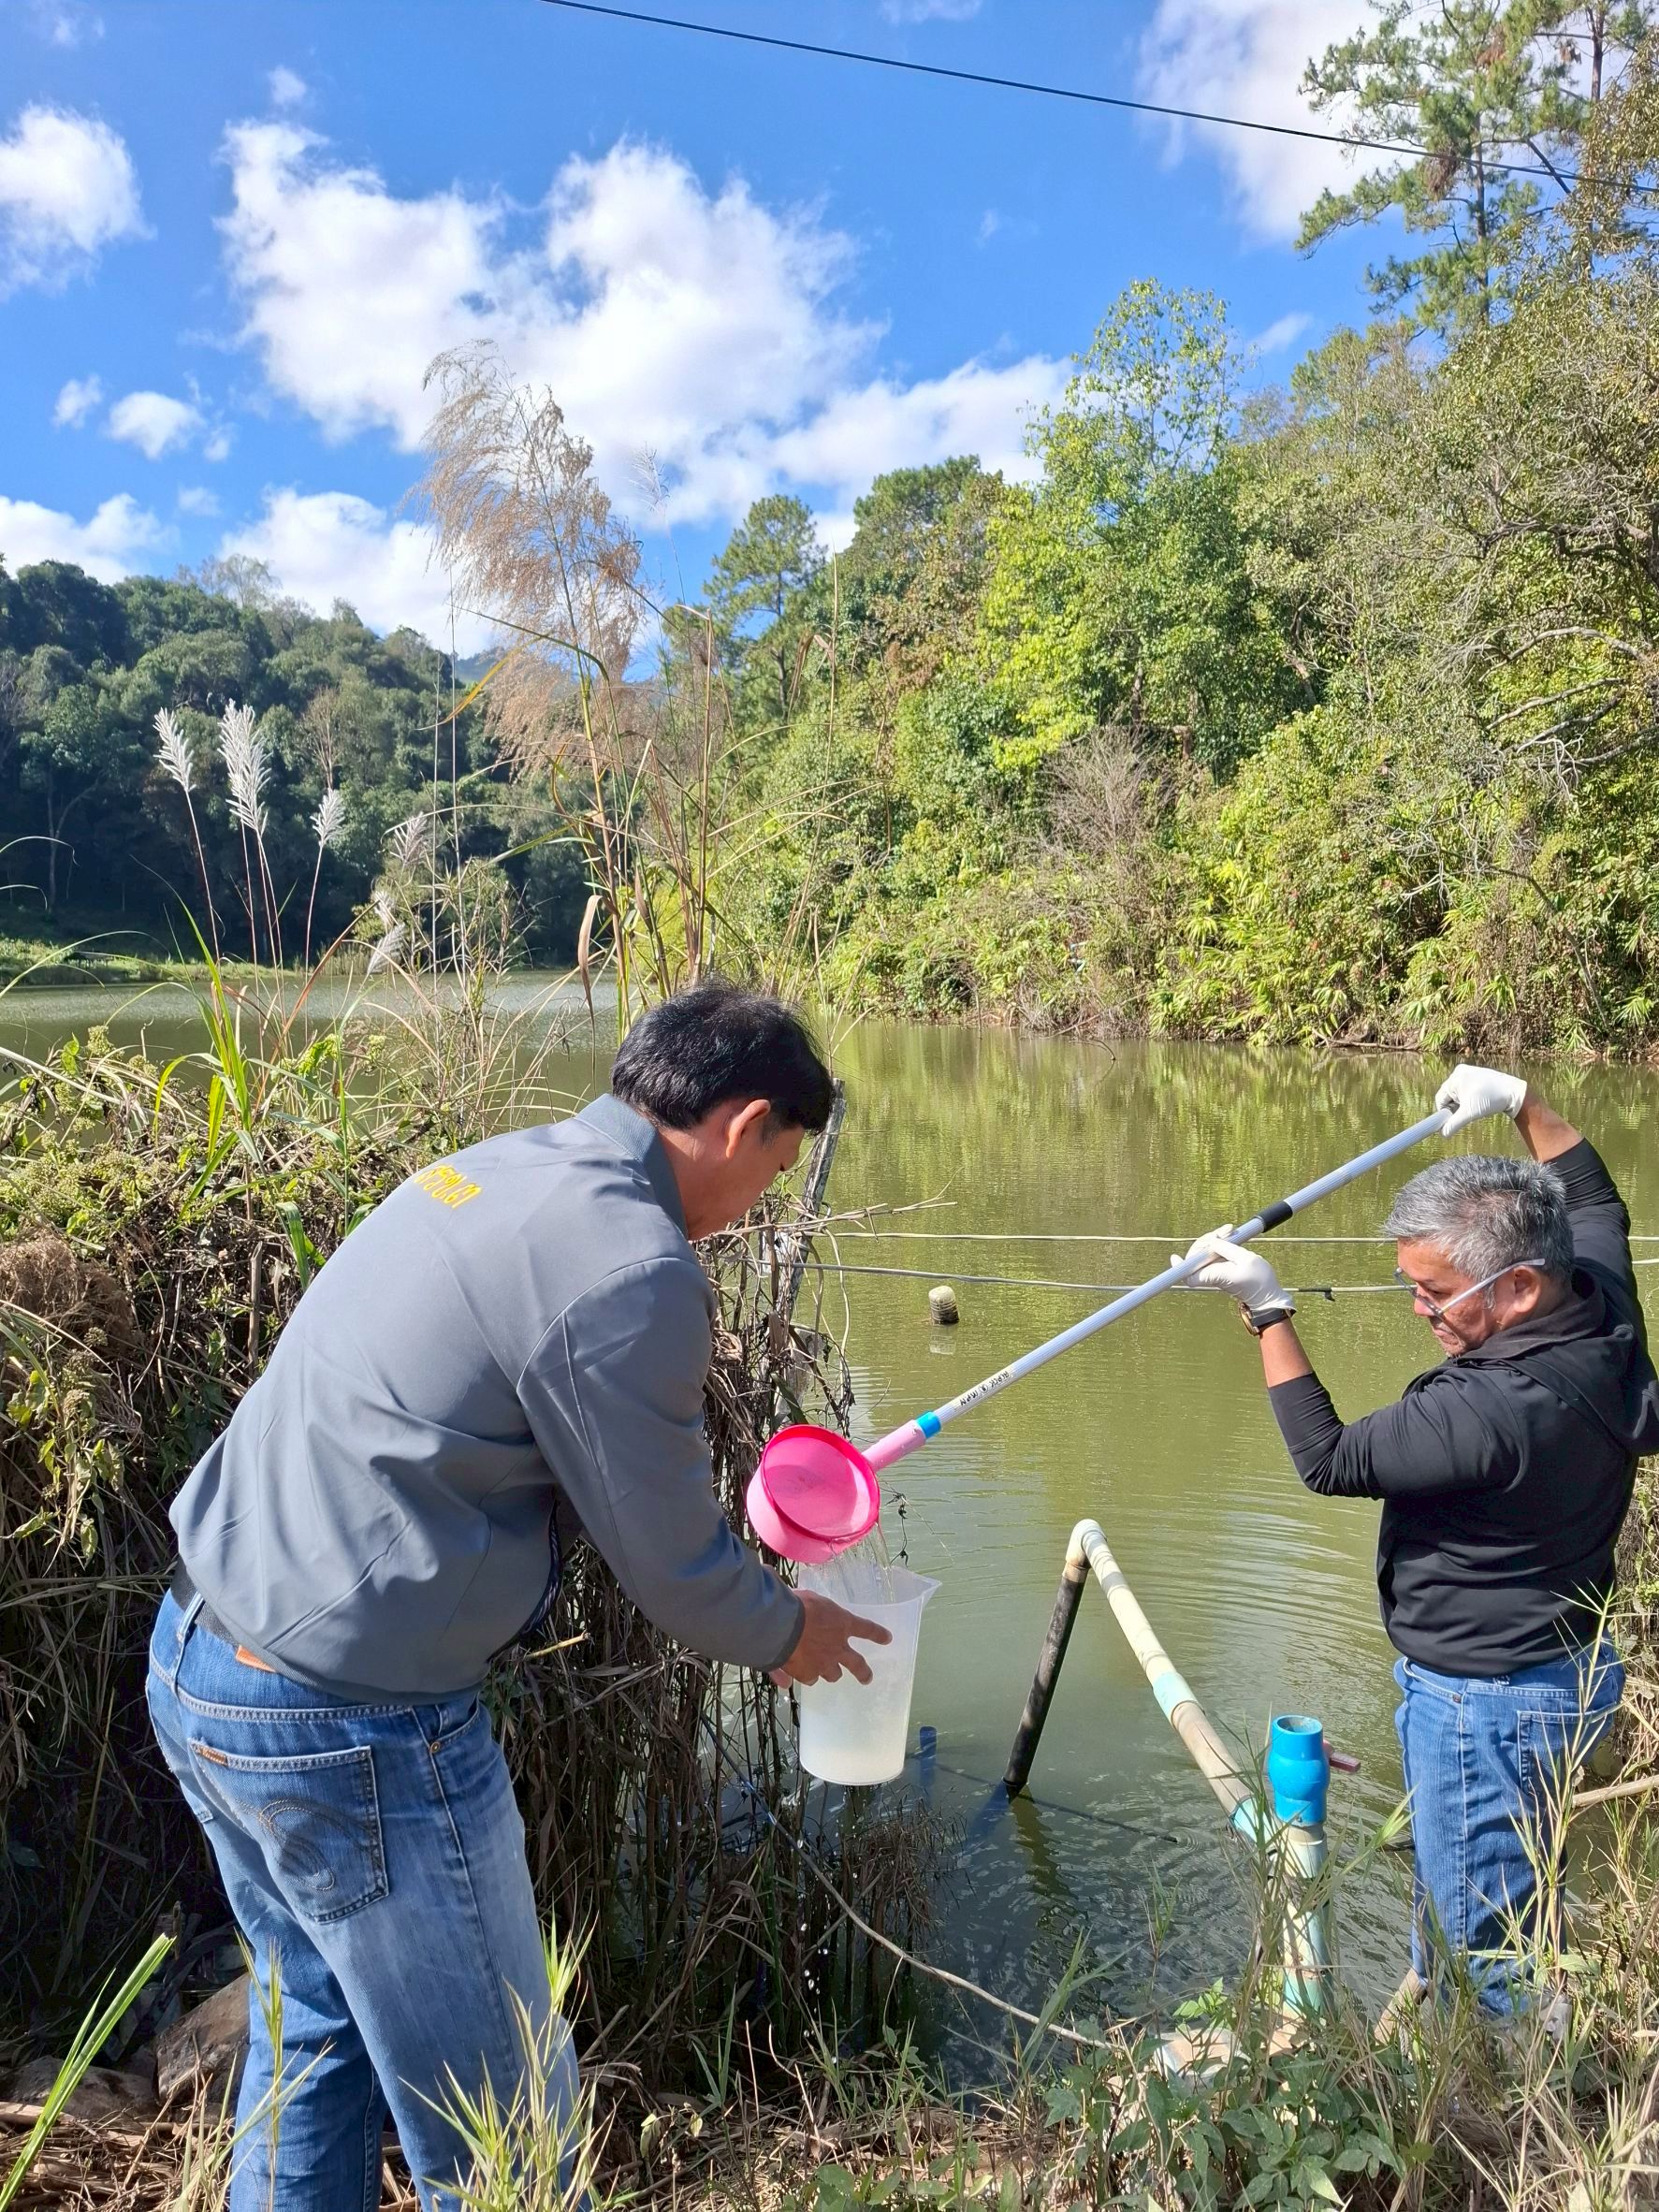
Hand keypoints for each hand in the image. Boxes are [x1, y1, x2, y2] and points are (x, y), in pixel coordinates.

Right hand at [770, 1590, 891, 1688]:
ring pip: (832, 1675)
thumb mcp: (808, 1599)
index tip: (888, 1639)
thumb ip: (810, 1609)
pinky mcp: (806, 1674)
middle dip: (863, 1672)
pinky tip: (790, 1678)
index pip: (865, 1628)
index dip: (877, 1634)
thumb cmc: (796, 1604)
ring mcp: (823, 1664)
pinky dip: (801, 1675)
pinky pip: (807, 1679)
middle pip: (856, 1664)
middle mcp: (836, 1647)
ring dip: (829, 1672)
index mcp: (842, 1623)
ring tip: (824, 1672)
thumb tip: (803, 1603)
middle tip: (867, 1678)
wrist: (780, 1625)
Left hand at [1174, 1230, 1293, 1316]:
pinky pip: (1214, 1253)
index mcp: (1214, 1275)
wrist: (1268, 1294)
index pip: (1189, 1274)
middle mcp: (1211, 1274)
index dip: (1180, 1266)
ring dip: (1215, 1239)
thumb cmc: (1259, 1279)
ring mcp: (1216, 1271)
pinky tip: (1230, 1235)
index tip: (1175, 1257)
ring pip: (1206, 1252)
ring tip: (1230, 1230)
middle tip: (1225, 1231)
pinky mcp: (1221, 1267)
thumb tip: (1211, 1241)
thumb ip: (1225, 1248)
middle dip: (1206, 1240)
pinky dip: (1220, 1243)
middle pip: (1196, 1255)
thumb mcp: (1245, 1258)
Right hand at [1435, 1063, 1525, 1135]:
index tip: (1453, 1120)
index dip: (1445, 1112)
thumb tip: (1443, 1133)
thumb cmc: (1491, 1099)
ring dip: (1464, 1102)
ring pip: (1458, 1093)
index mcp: (1455, 1078)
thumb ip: (1454, 1124)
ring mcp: (1469, 1072)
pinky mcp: (1477, 1074)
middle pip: (1449, 1095)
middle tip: (1468, 1112)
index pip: (1440, 1098)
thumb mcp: (1470, 1113)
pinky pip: (1466, 1088)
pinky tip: (1481, 1100)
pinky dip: (1470, 1097)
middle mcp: (1459, 1072)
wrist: (1514, 1092)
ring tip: (1477, 1105)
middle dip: (1456, 1106)